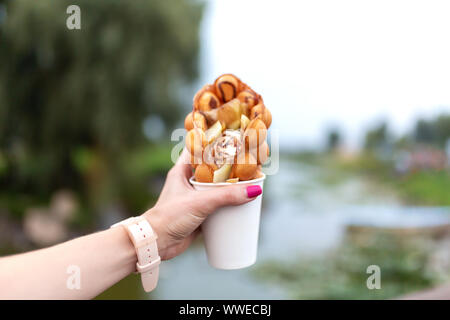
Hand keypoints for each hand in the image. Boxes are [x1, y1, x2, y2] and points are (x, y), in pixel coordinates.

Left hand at [142, 149, 261, 259]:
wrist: (157, 243)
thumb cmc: (169, 217)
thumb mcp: (200, 202)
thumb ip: (227, 196)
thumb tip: (254, 190)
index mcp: (182, 170)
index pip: (200, 149)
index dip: (216, 143)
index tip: (234, 138)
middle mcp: (188, 182)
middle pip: (213, 169)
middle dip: (230, 167)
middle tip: (249, 161)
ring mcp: (194, 199)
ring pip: (217, 189)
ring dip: (231, 188)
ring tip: (250, 181)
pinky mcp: (199, 214)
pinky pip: (218, 207)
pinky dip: (229, 206)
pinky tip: (243, 205)